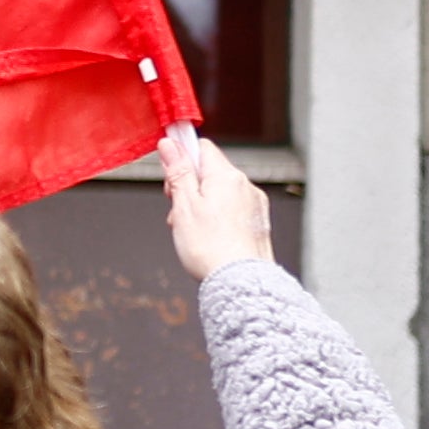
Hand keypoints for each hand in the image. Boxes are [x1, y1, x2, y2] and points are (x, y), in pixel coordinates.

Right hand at [161, 131, 273, 283]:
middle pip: (210, 172)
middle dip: (190, 188)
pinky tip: (210, 239)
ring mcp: (254, 205)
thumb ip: (178, 171)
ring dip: (202, 206)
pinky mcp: (258, 224)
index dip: (182, 159)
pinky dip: (218, 219)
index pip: (201, 147)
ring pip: (220, 194)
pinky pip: (233, 212)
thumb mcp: (184, 205)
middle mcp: (245, 186)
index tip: (171, 176)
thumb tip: (170, 144)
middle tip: (178, 211)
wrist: (240, 283)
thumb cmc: (212, 249)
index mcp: (226, 176)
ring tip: (193, 231)